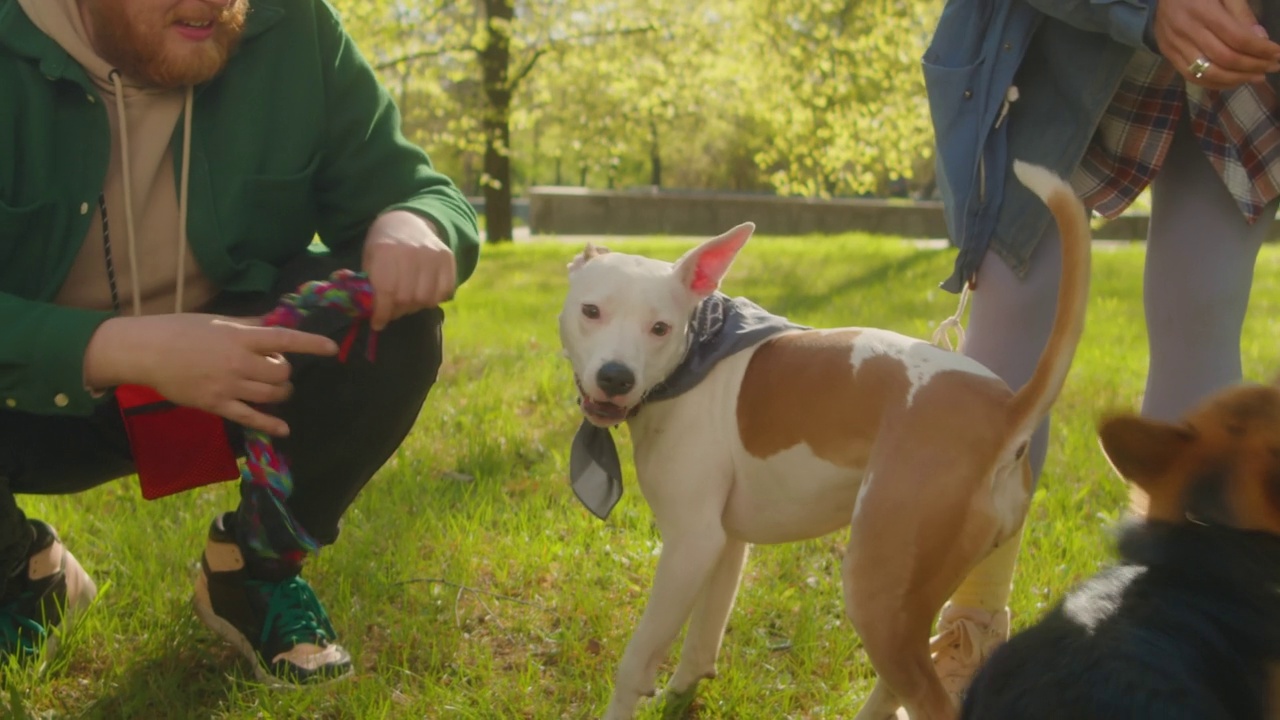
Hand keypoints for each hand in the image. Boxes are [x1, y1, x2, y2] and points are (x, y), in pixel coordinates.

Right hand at [84, 314, 338, 435]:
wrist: (146, 351)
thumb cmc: (182, 330)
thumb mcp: (219, 321)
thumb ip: (251, 325)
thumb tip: (278, 321)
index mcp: (240, 336)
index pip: (284, 339)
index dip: (311, 344)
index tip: (331, 348)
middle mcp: (238, 361)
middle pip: (281, 372)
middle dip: (285, 371)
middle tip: (275, 369)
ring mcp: (228, 385)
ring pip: (272, 394)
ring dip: (281, 392)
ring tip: (276, 388)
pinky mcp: (217, 405)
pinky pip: (251, 418)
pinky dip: (271, 425)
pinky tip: (283, 429)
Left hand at [362, 210, 455, 330]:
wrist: (406, 222)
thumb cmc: (383, 247)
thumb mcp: (369, 261)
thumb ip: (368, 285)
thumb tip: (366, 310)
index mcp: (386, 250)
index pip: (386, 291)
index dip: (381, 312)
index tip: (378, 323)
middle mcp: (412, 251)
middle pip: (407, 297)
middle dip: (397, 311)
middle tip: (392, 312)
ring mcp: (432, 254)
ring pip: (426, 298)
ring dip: (415, 307)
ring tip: (407, 303)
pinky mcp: (447, 258)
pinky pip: (444, 291)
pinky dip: (434, 299)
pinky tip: (423, 295)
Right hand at [1153, 0, 1279, 88]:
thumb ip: (1241, 13)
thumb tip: (1261, 39)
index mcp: (1202, 10)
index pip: (1236, 37)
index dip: (1260, 49)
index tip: (1277, 54)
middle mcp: (1186, 30)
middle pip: (1224, 57)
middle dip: (1252, 66)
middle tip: (1272, 68)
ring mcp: (1174, 45)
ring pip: (1208, 72)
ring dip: (1236, 79)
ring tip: (1256, 77)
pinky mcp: (1167, 55)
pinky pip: (1192, 77)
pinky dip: (1215, 83)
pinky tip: (1233, 81)